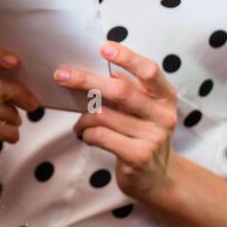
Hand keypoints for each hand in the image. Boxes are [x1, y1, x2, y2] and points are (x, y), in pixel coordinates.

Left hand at [56, 41, 177, 200]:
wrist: (158, 179)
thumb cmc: (141, 135)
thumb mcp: (142, 110)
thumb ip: (127, 90)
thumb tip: (96, 67)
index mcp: (165, 97)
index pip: (150, 71)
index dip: (127, 58)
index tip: (103, 47)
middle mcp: (163, 115)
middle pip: (120, 90)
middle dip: (85, 80)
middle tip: (61, 75)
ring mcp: (152, 137)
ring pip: (102, 115)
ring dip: (83, 118)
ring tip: (80, 124)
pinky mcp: (138, 157)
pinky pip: (99, 136)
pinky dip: (86, 134)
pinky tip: (88, 137)